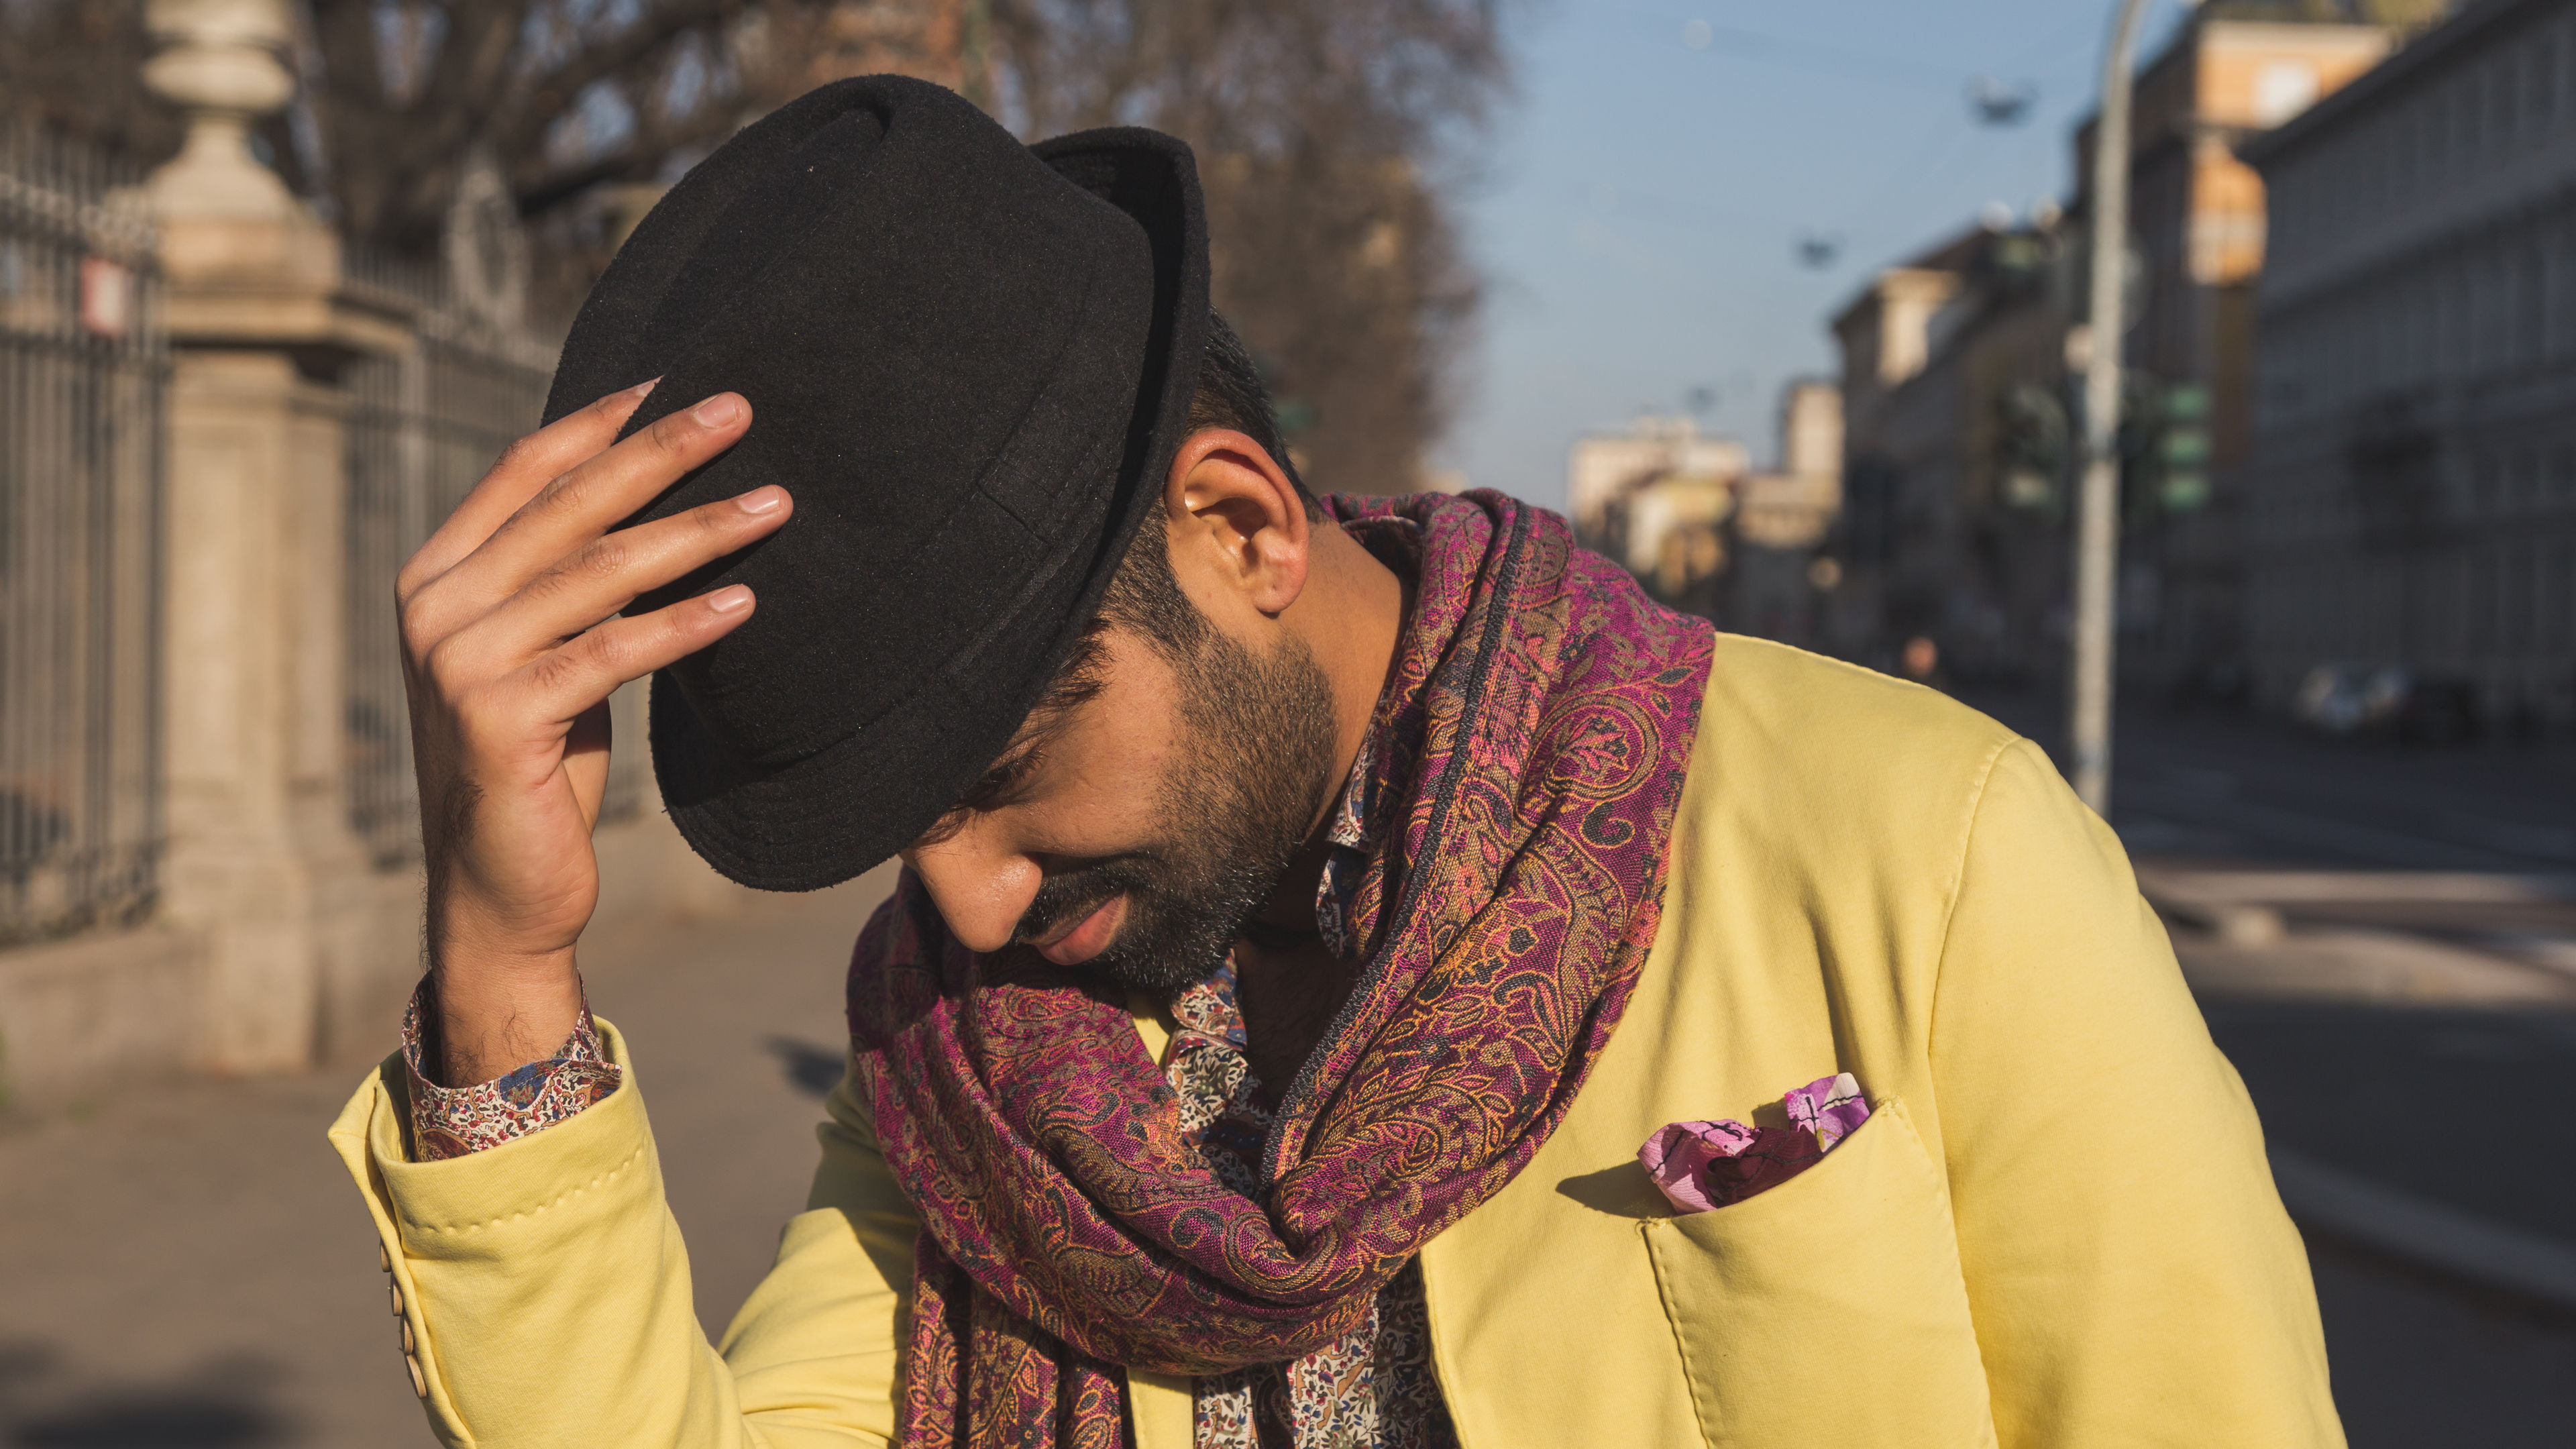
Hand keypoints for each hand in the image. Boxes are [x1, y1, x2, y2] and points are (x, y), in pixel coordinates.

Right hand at [396, 382, 785, 1084]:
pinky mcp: (496, 717)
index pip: (525, 471)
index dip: (601, 422)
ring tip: (777, 506)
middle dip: (662, 452)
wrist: (501, 890)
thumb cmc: (539, 768)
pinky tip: (744, 604)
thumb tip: (656, 500)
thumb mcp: (549, 656)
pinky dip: (682, 625)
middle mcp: (436, 607)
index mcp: (438, 576)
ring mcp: (457, 661)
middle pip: (569, 505)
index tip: (678, 381)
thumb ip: (569, 583)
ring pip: (599, 572)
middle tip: (743, 410)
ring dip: (698, 532)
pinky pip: (610, 653)